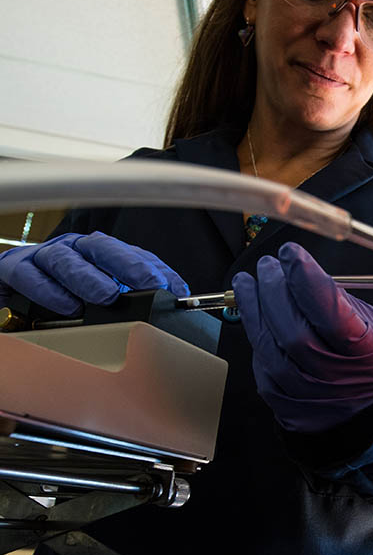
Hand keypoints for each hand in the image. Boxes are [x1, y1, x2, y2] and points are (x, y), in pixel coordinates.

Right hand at [0, 231, 189, 315]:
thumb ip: (130, 294)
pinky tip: (67, 306)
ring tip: (107, 297)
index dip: (155, 270)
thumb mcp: (99, 294)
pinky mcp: (13, 269)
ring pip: (67, 260)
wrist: (10, 296)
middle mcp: (74, 248)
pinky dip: (50, 292)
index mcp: (99, 251)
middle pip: (103, 247)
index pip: (133, 254)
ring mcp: (44, 256)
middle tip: (150, 284)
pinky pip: (30, 276)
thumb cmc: (60, 293)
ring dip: (89, 278)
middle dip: (130, 265)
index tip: (175, 288)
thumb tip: (171, 298)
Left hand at [233, 242, 372, 432]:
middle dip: (274, 291)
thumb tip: (294, 270)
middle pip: (294, 333)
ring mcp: (309, 398)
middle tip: (268, 265)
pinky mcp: (285, 407)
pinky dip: (256, 336)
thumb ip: (335, 299)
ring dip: (254, 309)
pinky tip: (256, 315)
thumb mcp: (369, 321)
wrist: (368, 405)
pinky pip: (261, 366)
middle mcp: (338, 380)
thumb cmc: (367, 354)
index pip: (332, 315)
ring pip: (269, 349)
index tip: (291, 253)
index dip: (306, 281)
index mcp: (369, 354)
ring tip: (249, 282)